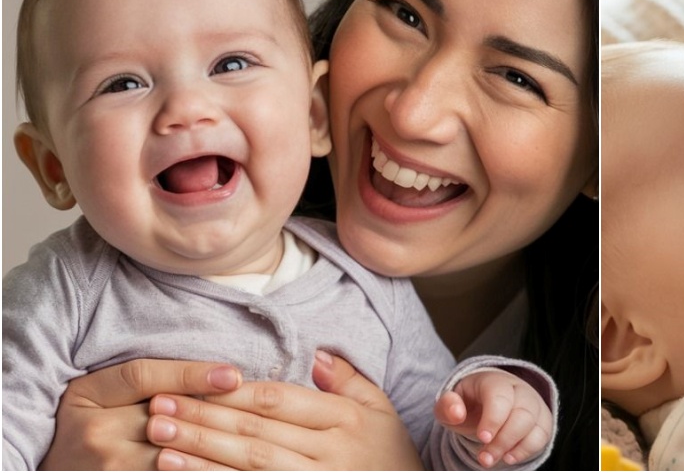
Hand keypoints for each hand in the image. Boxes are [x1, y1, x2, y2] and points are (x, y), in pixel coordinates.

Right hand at [40, 359, 241, 469]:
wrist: (55, 470)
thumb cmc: (90, 427)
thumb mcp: (103, 395)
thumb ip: (147, 383)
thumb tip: (217, 373)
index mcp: (88, 394)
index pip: (141, 376)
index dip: (190, 374)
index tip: (233, 375)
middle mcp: (94, 432)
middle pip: (164, 420)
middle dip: (212, 418)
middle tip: (257, 417)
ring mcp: (105, 469)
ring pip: (172, 458)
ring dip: (212, 454)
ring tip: (255, 448)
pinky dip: (200, 471)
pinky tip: (227, 468)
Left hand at [146, 351, 421, 469]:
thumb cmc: (390, 456)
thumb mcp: (382, 412)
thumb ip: (350, 382)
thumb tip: (318, 355)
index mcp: (346, 420)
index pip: (279, 401)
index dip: (231, 392)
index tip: (188, 382)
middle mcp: (331, 453)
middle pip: (257, 431)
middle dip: (203, 418)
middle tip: (158, 407)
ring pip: (251, 465)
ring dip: (200, 452)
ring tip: (160, 439)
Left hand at [434, 369, 552, 467]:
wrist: (488, 401)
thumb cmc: (469, 404)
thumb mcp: (451, 403)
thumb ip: (447, 406)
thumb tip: (456, 413)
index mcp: (494, 381)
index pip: (500, 396)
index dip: (494, 418)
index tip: (483, 438)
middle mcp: (519, 389)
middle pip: (521, 412)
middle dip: (503, 440)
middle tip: (484, 459)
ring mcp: (534, 403)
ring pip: (534, 424)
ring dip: (514, 446)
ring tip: (494, 460)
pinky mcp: (542, 419)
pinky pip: (543, 434)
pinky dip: (527, 449)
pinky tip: (509, 458)